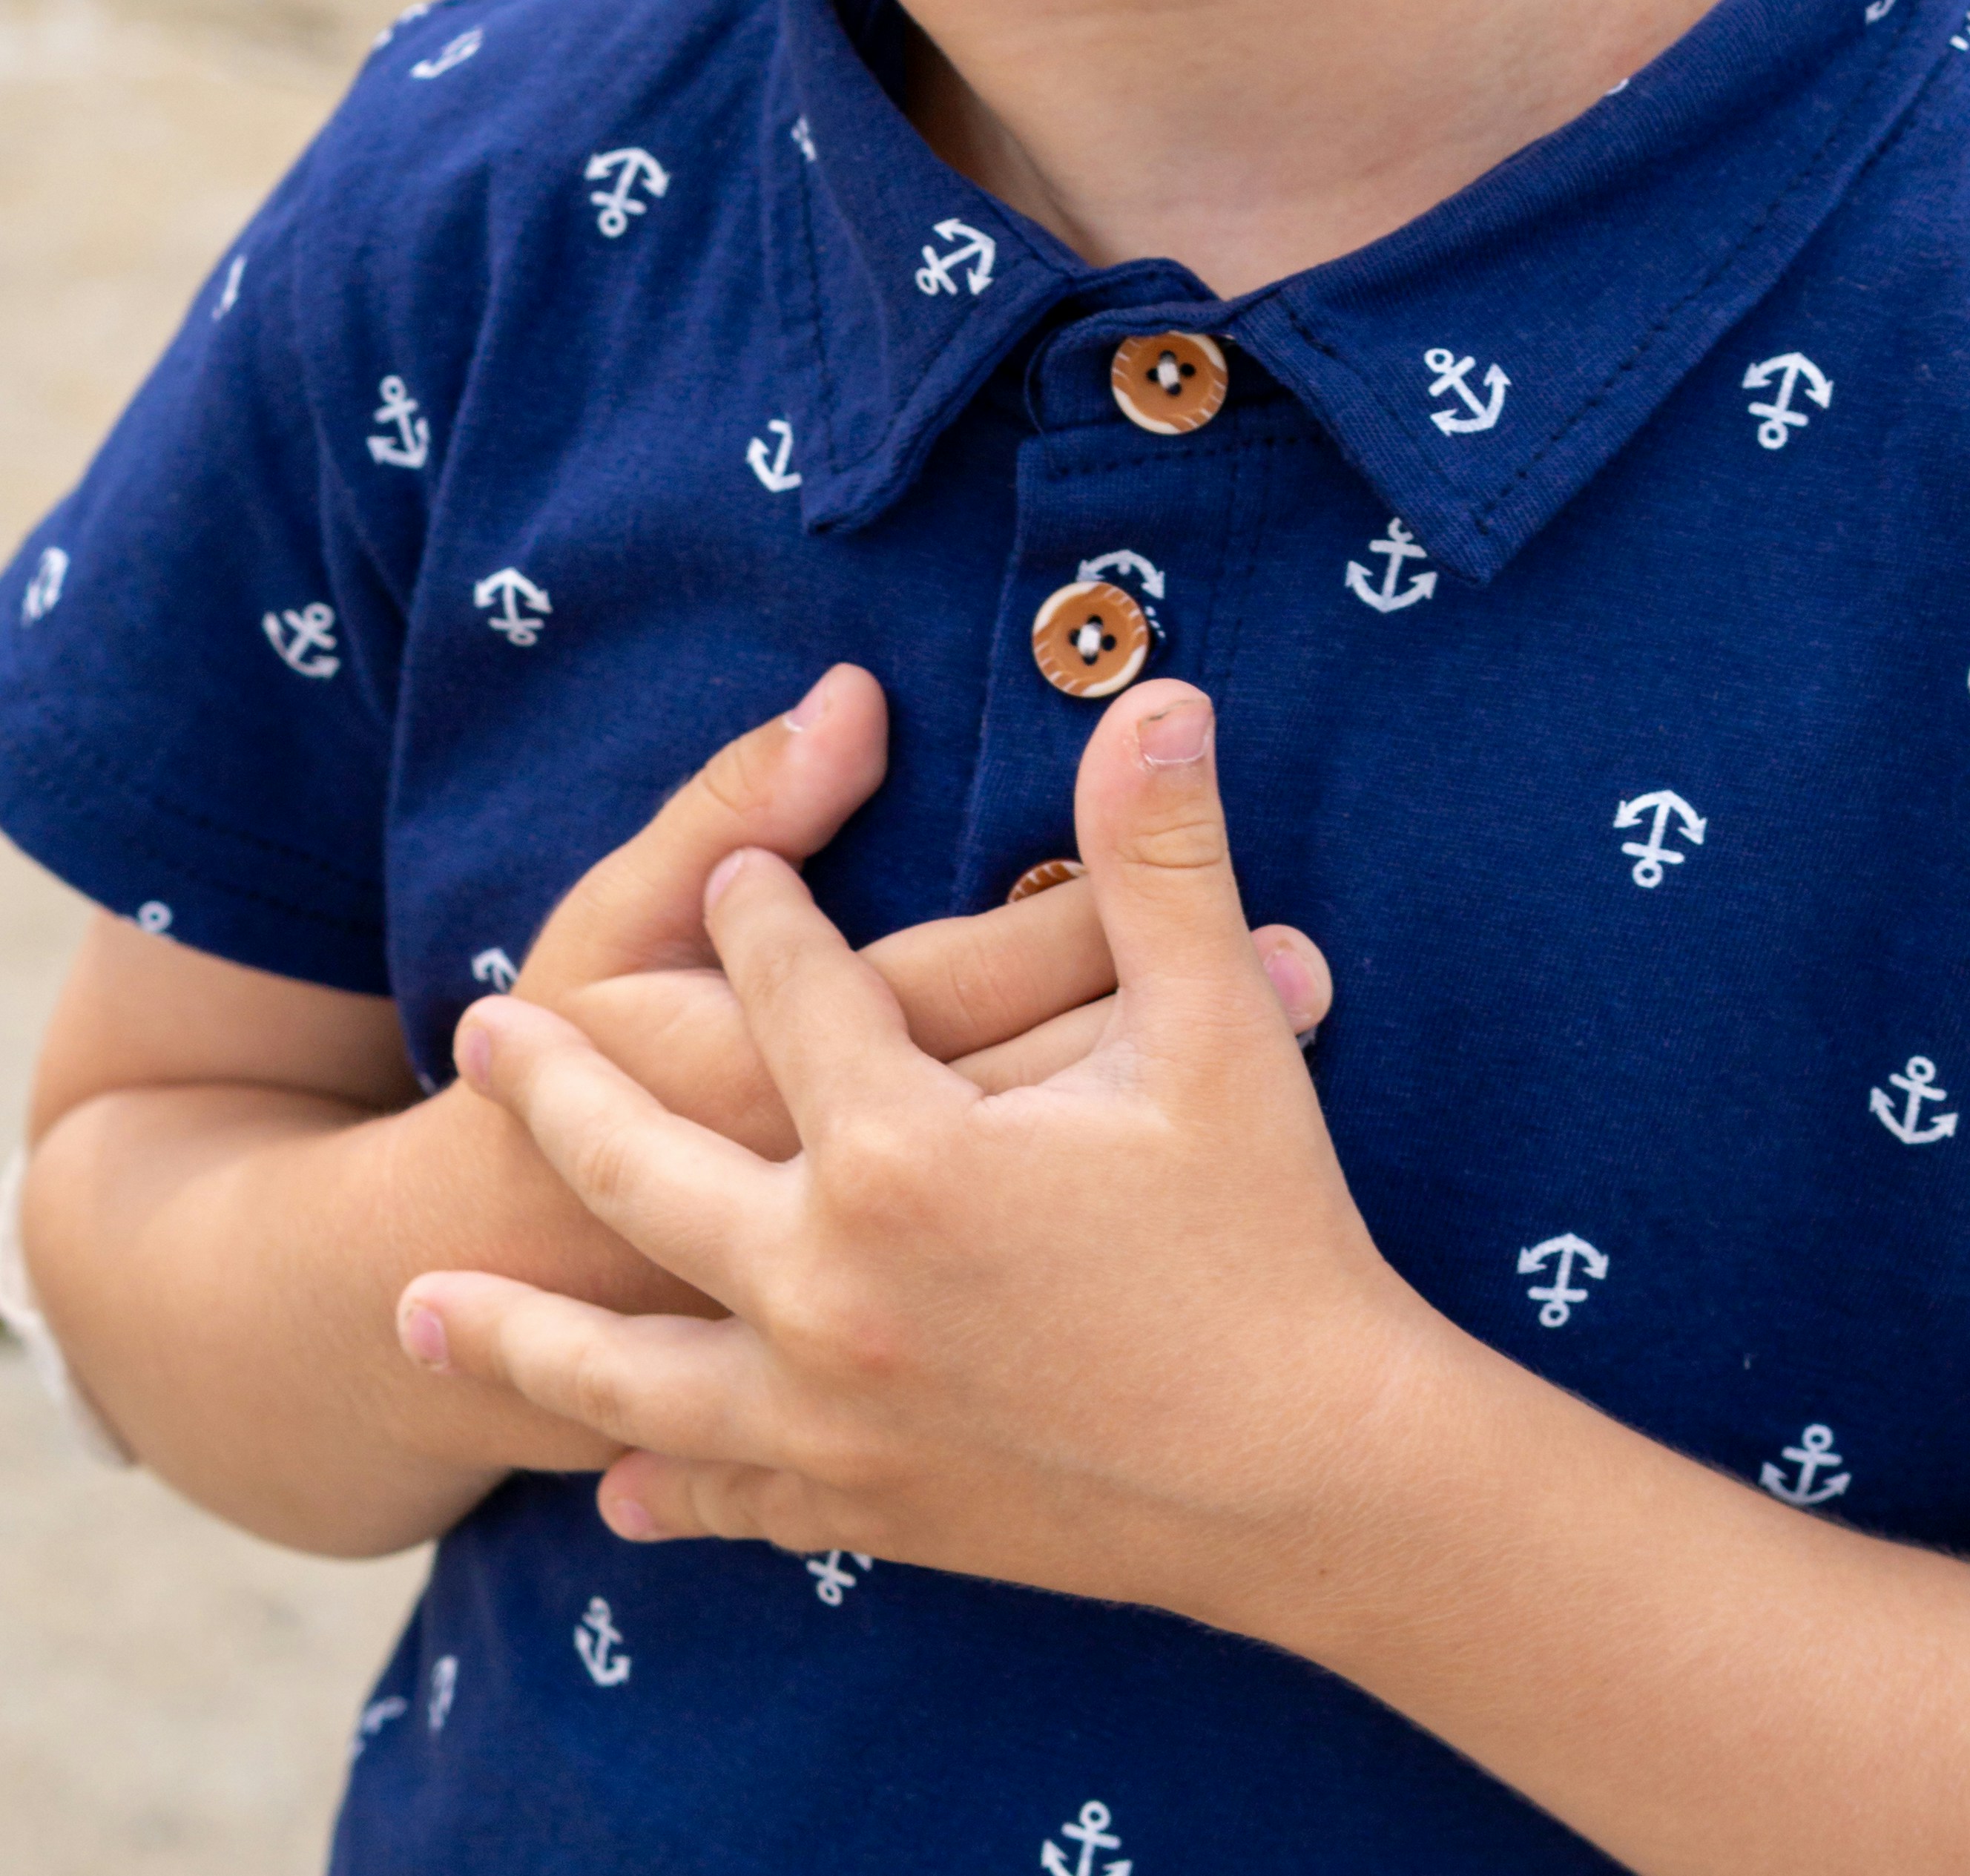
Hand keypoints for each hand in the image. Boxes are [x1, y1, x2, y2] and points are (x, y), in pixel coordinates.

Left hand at [398, 682, 1421, 1628]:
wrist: (1318, 1489)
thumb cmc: (1274, 1242)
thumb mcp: (1218, 1028)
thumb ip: (1160, 858)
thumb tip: (1152, 691)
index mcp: (906, 1157)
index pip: (805, 1000)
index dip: (771, 921)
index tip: (738, 874)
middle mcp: (835, 1290)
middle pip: (652, 1178)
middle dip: (560, 1099)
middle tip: (479, 1041)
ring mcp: (839, 1419)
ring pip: (637, 1368)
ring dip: (520, 1335)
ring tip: (415, 1304)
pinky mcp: (875, 1513)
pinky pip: (735, 1495)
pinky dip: (666, 1485)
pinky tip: (610, 1485)